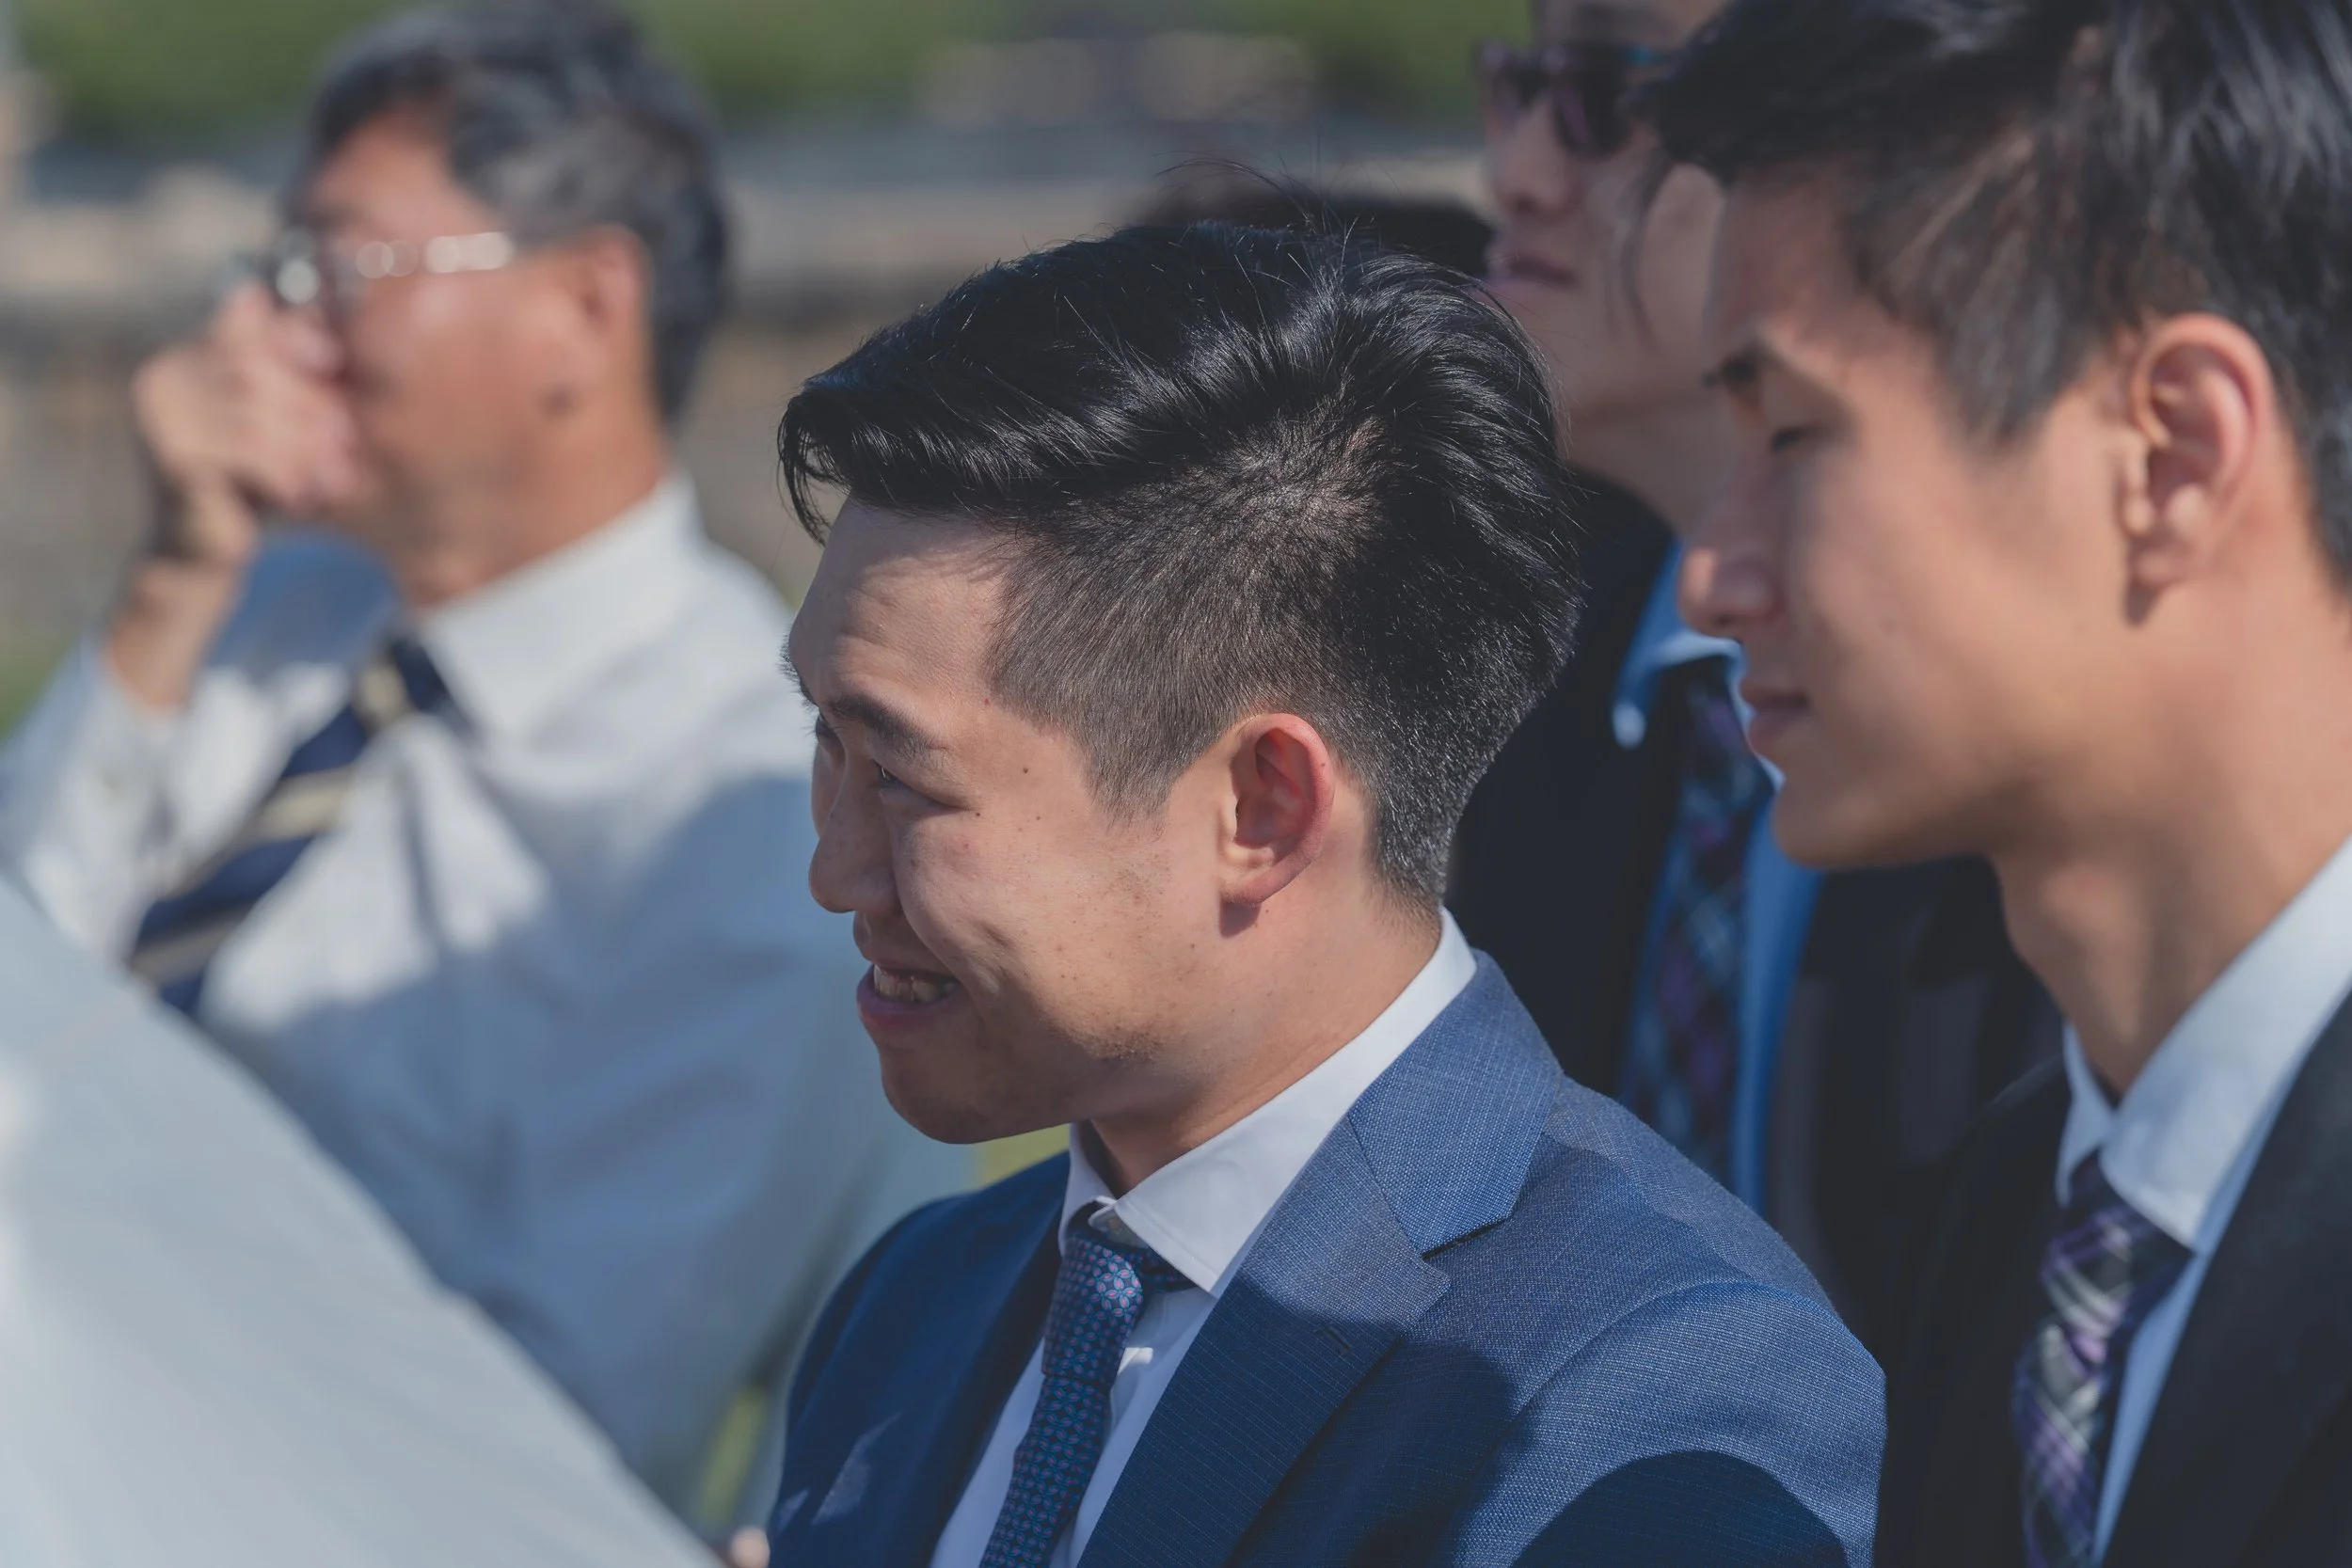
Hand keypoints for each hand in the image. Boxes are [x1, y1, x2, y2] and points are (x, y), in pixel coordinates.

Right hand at [107, 285, 360, 709]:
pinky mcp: (174, 461)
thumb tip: (326, 322)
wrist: (201, 555)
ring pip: (253, 412)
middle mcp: (162, 381)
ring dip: (303, 446)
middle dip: (306, 403)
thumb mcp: (273, 425)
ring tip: (330, 473)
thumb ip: (289, 376)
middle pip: (251, 368)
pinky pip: (248, 453)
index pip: (238, 326)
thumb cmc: (247, 483)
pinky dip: (285, 473)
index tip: (331, 360)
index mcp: (183, 361)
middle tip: (342, 438)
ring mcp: (160, 420)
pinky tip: (300, 497)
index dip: (288, 335)